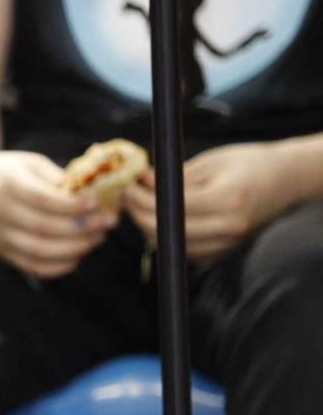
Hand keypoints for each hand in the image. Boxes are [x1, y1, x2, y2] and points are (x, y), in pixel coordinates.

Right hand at [0, 151, 116, 277]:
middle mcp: (0, 213)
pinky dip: (59, 266)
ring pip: (40, 250)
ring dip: (75, 247)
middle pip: (44, 227)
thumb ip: (57, 178)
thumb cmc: (7, 172)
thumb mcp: (29, 164)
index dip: (71, 205)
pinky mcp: (2, 251)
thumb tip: (90, 190)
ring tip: (99, 237)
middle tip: (109, 221)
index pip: (41, 199)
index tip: (97, 203)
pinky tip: (78, 256)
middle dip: (82, 227)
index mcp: (8, 185)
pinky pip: (32, 266)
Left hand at [125, 142, 295, 263]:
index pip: (173, 209)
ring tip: (140, 207)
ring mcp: (228, 244)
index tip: (128, 189)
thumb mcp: (213, 161)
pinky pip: (185, 253)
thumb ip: (175, 176)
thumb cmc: (250, 164)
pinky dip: (167, 239)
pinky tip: (159, 220)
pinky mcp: (225, 252)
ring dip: (149, 230)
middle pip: (169, 233)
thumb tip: (142, 182)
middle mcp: (229, 227)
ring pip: (174, 247)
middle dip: (140, 216)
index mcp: (228, 200)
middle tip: (129, 198)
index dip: (144, 201)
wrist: (286, 180)